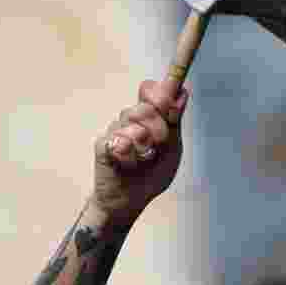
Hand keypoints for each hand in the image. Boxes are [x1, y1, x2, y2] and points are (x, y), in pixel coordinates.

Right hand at [90, 79, 188, 222]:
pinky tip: (129, 164)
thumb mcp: (172, 148)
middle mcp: (130, 119)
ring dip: (145, 146)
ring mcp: (115, 130)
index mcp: (149, 117)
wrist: (131, 201)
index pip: (150, 90)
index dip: (160, 87)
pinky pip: (121, 142)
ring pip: (134, 125)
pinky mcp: (103, 145)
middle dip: (159, 128)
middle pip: (145, 107)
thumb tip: (182, 91)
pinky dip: (131, 156)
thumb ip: (174, 121)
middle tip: (158, 145)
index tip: (172, 84)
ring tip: (143, 159)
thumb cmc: (152, 173)